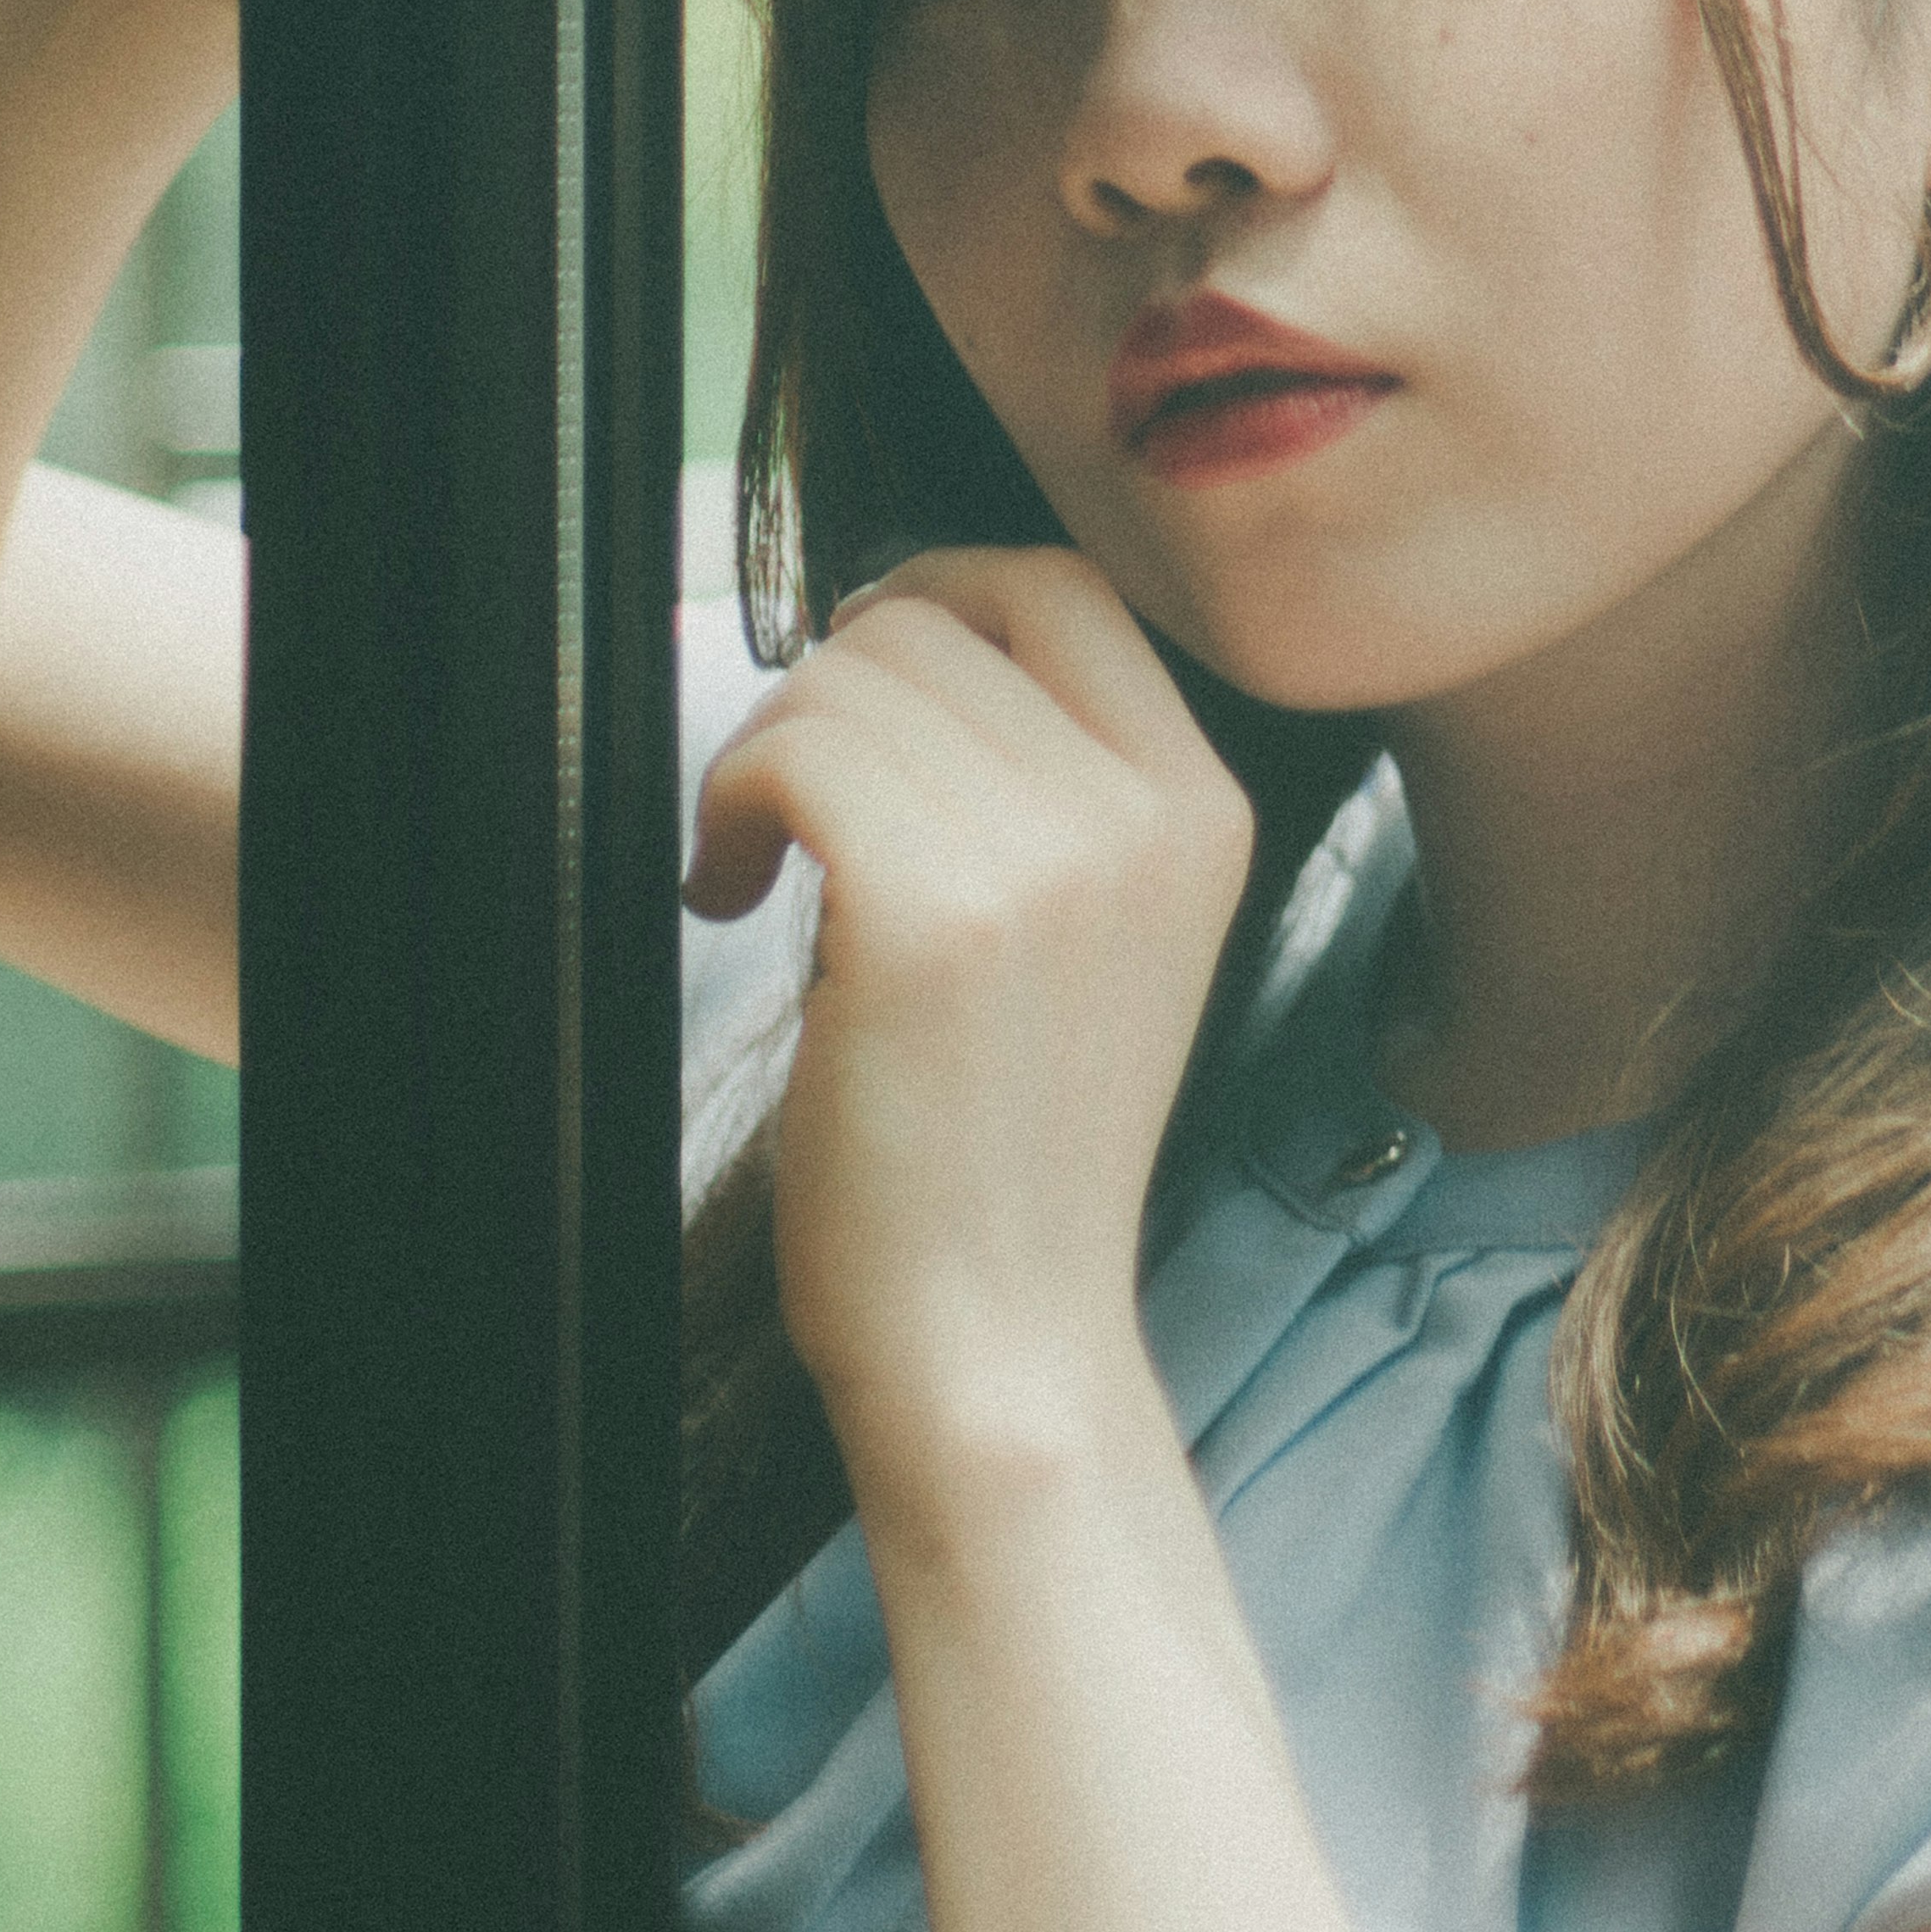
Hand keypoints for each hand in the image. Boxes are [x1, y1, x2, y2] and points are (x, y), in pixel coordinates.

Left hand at [682, 549, 1254, 1517]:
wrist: (999, 1344)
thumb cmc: (1010, 1154)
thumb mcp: (1107, 935)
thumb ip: (1055, 785)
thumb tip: (907, 642)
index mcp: (1200, 808)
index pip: (1060, 587)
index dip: (935, 599)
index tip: (863, 685)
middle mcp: (1143, 815)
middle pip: (931, 621)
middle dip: (826, 692)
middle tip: (790, 804)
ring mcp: (1047, 861)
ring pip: (846, 679)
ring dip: (764, 755)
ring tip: (760, 863)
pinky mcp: (931, 919)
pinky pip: (792, 755)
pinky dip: (730, 802)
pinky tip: (733, 891)